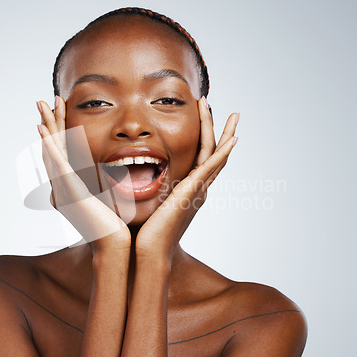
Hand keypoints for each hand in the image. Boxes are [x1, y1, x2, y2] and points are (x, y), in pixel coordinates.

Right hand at [37, 97, 130, 252]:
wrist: (114, 247)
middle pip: (53, 147)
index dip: (59, 131)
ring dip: (47, 125)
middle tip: (44, 100)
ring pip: (52, 149)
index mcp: (70, 187)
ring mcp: (63, 189)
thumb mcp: (108, 201)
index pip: (63, 153)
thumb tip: (115, 175)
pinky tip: (42, 128)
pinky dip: (48, 144)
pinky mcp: (70, 192)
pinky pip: (57, 163)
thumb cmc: (115, 228)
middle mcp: (62, 187)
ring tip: (43, 103)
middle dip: (49, 122)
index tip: (60, 111)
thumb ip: (106, 186)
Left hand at [135, 97, 238, 262]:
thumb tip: (122, 175)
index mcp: (187, 189)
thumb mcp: (145, 202)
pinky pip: (213, 167)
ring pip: (216, 155)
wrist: (146, 250)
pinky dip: (224, 152)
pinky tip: (234, 138)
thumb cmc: (142, 230)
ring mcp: (198, 189)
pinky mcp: (194, 191)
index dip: (203, 136)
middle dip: (217, 129)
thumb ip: (141, 187)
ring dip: (224, 133)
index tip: (200, 116)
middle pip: (212, 152)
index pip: (200, 157)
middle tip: (215, 107)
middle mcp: (197, 188)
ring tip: (232, 115)